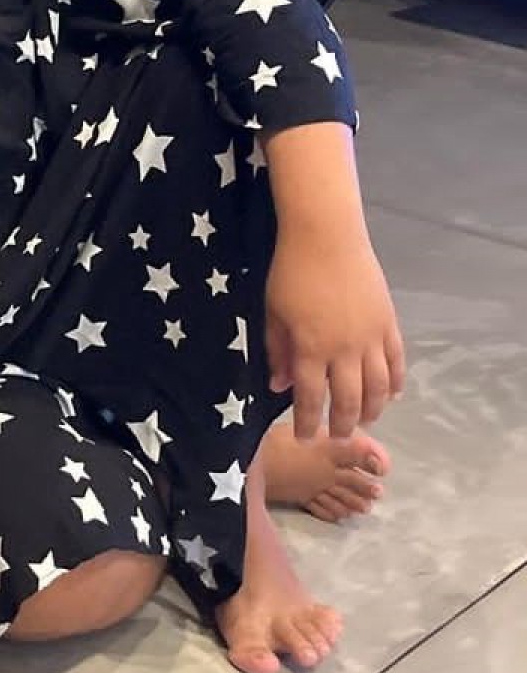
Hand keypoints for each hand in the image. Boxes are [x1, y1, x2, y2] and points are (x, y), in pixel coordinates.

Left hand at [264, 226, 405, 440]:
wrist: (326, 235)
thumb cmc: (291, 271)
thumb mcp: (274, 312)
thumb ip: (278, 351)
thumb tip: (279, 385)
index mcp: (312, 348)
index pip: (310, 397)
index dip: (308, 421)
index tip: (306, 437)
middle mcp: (345, 350)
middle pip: (349, 399)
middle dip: (343, 423)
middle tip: (339, 436)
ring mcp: (372, 337)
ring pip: (379, 387)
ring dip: (373, 408)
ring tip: (366, 420)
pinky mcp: (389, 323)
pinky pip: (398, 362)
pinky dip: (397, 382)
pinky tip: (393, 394)